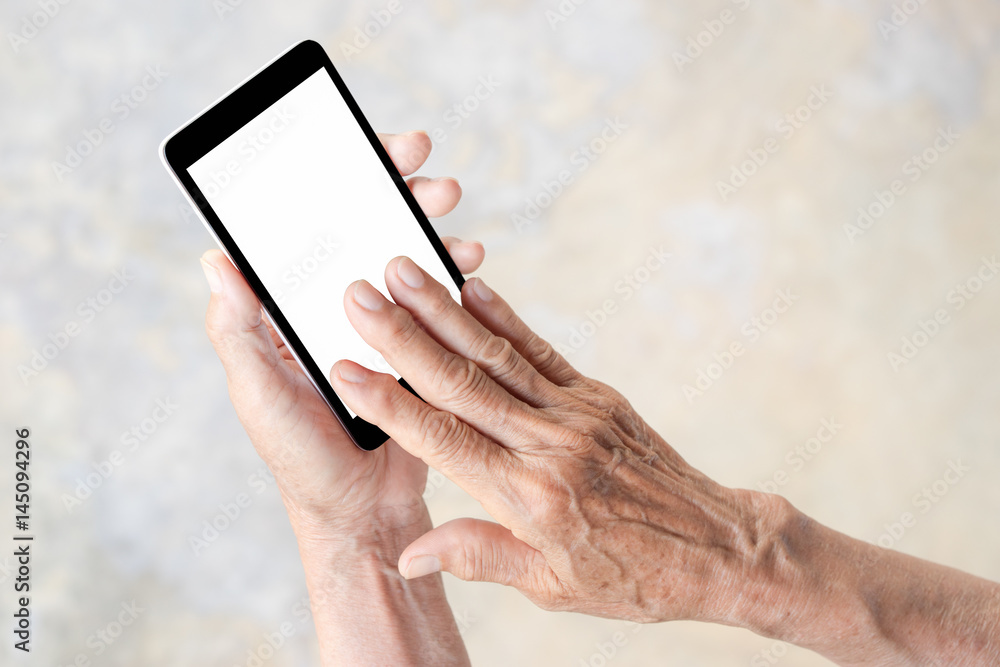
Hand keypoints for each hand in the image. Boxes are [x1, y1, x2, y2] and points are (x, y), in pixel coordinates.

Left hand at [199, 131, 483, 542]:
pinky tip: (468, 269)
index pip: (315, 233)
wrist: (361, 511)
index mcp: (295, 312)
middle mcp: (337, 310)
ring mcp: (381, 328)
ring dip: (434, 236)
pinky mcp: (419, 351)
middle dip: (400, 195)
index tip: (367, 155)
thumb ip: (239, 331)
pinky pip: (438, 306)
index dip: (339, 187)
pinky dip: (454, 282)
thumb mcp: (259, 393)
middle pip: (367, 235)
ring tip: (459, 229)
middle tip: (430, 176)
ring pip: (407, 263)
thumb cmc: (301, 457)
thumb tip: (216, 261)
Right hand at [328, 257, 784, 624]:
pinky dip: (504, 317)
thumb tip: (413, 552)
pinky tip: (472, 288)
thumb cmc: (633, 575)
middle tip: (359, 295)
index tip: (345, 369)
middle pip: (462, 383)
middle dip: (404, 336)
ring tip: (405, 272)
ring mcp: (576, 413)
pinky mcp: (597, 396)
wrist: (717, 547)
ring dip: (445, 311)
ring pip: (497, 355)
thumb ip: (479, 556)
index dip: (390, 404)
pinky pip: (541, 351)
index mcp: (529, 497)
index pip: (443, 441)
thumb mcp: (551, 586)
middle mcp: (549, 446)